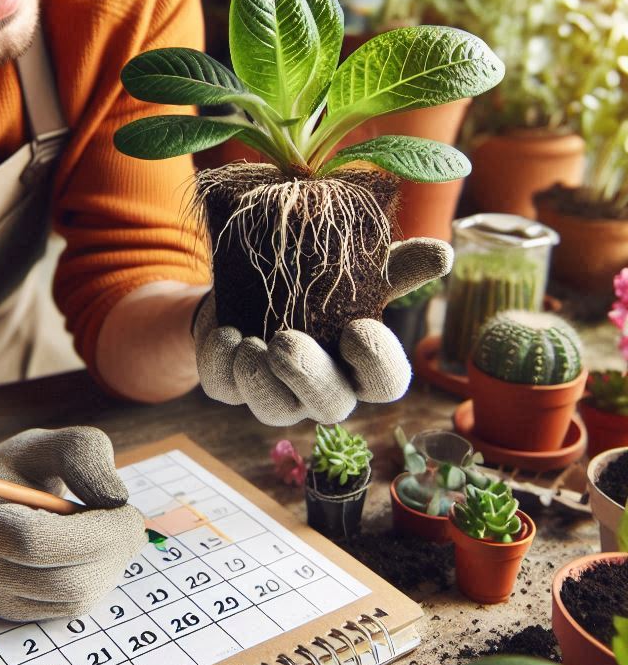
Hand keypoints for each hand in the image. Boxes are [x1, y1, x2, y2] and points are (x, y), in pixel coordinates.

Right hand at [0, 427, 145, 620]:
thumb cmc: (13, 469)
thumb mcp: (44, 445)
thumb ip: (81, 455)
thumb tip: (116, 499)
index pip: (40, 543)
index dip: (97, 532)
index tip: (130, 512)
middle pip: (64, 582)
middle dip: (113, 552)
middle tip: (132, 525)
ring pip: (73, 600)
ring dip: (109, 567)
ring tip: (111, 534)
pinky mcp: (13, 613)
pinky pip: (69, 608)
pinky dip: (95, 580)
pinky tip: (93, 552)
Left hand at [193, 238, 452, 425]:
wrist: (244, 285)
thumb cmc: (312, 287)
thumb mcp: (353, 271)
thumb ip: (393, 267)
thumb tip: (441, 254)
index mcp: (358, 367)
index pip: (385, 384)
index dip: (377, 364)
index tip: (359, 328)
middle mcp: (321, 390)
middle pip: (330, 406)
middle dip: (308, 377)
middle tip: (286, 341)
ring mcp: (275, 394)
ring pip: (274, 410)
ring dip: (260, 380)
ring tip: (250, 344)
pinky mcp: (230, 387)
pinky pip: (225, 392)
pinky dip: (222, 366)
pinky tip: (226, 337)